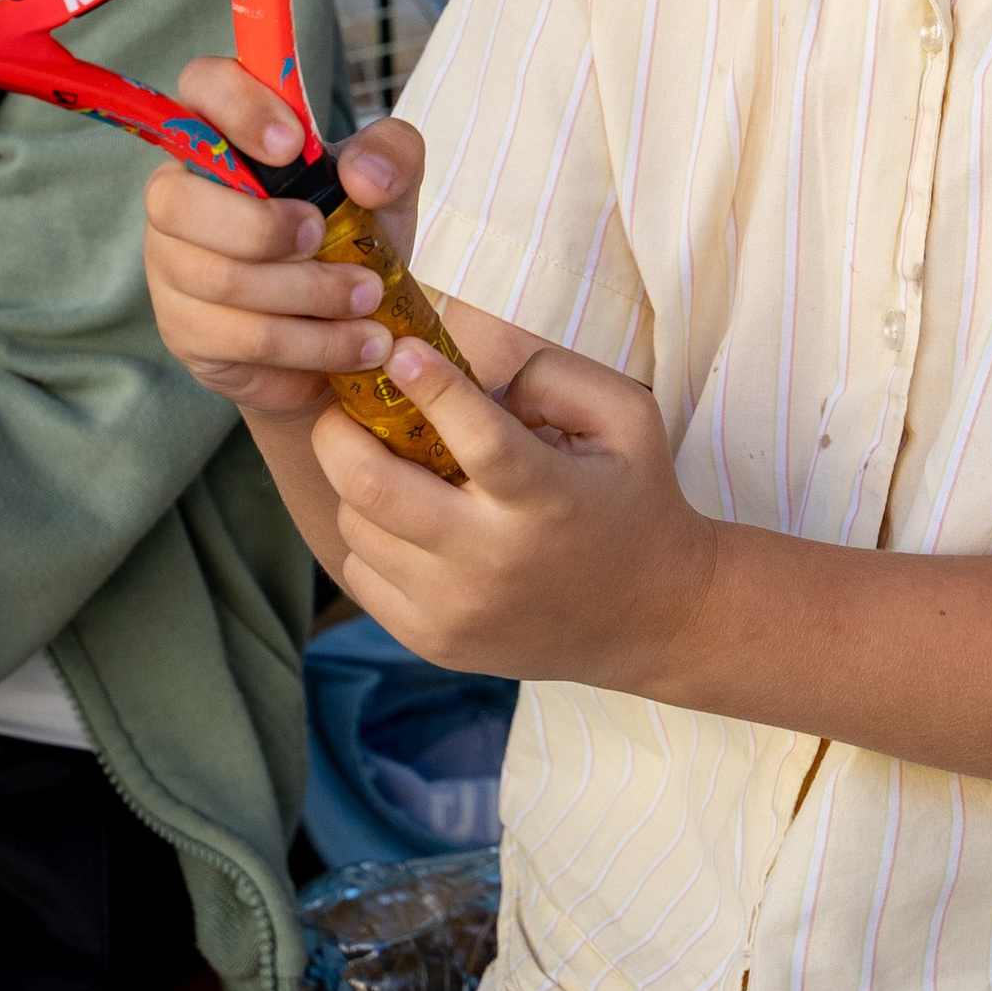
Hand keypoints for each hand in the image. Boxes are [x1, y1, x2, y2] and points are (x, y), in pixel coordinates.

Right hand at [143, 65, 422, 423]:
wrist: (348, 327)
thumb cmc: (352, 232)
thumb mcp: (391, 187)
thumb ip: (392, 155)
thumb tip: (361, 176)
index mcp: (225, 136)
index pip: (200, 87)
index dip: (237, 107)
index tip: (292, 144)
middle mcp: (180, 195)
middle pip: (178, 202)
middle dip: (265, 227)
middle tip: (328, 236)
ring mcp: (172, 266)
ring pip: (220, 280)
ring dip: (310, 295)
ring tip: (370, 303)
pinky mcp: (185, 332)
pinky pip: (240, 339)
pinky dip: (310, 345)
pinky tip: (354, 347)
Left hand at [308, 331, 716, 685]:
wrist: (651, 617)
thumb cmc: (633, 497)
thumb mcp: (626, 418)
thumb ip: (554, 374)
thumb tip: (465, 355)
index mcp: (548, 497)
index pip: (479, 437)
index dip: (432, 387)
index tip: (400, 349)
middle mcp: (493, 559)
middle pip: (375, 488)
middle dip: (339, 431)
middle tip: (348, 404)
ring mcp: (455, 608)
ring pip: (357, 528)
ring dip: (356, 483)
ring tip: (385, 460)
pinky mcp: (433, 641)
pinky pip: (358, 576)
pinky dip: (368, 536)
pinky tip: (403, 519)